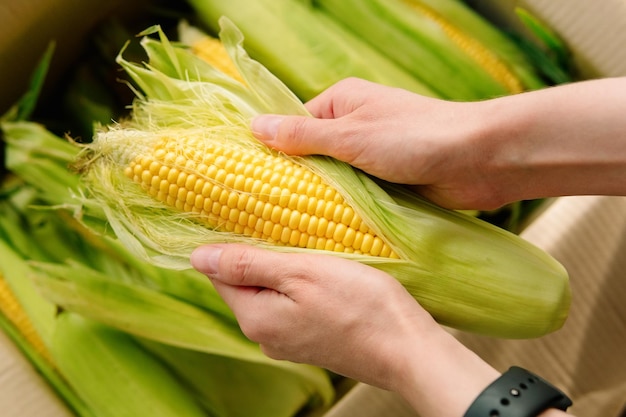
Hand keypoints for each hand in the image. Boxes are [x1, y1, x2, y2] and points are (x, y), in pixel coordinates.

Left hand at [190, 244, 503, 416]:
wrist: (407, 349)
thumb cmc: (360, 304)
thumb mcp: (301, 273)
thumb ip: (248, 265)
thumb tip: (197, 257)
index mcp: (255, 318)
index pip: (220, 274)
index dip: (230, 242)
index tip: (249, 215)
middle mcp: (265, 336)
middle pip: (245, 284)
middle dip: (258, 254)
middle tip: (283, 225)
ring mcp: (289, 342)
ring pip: (270, 294)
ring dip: (281, 269)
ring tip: (305, 245)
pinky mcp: (310, 342)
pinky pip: (290, 306)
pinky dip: (298, 286)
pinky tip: (320, 272)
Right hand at [251, 77, 502, 209]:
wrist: (477, 160)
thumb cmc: (414, 137)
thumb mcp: (350, 135)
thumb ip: (303, 135)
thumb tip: (255, 126)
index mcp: (341, 103)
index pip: (293, 126)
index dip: (272, 152)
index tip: (248, 180)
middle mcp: (353, 127)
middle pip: (311, 157)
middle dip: (294, 181)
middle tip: (263, 212)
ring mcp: (370, 157)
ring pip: (332, 181)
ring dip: (319, 200)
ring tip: (287, 227)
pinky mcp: (386, 183)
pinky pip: (354, 198)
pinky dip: (341, 211)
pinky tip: (322, 231)